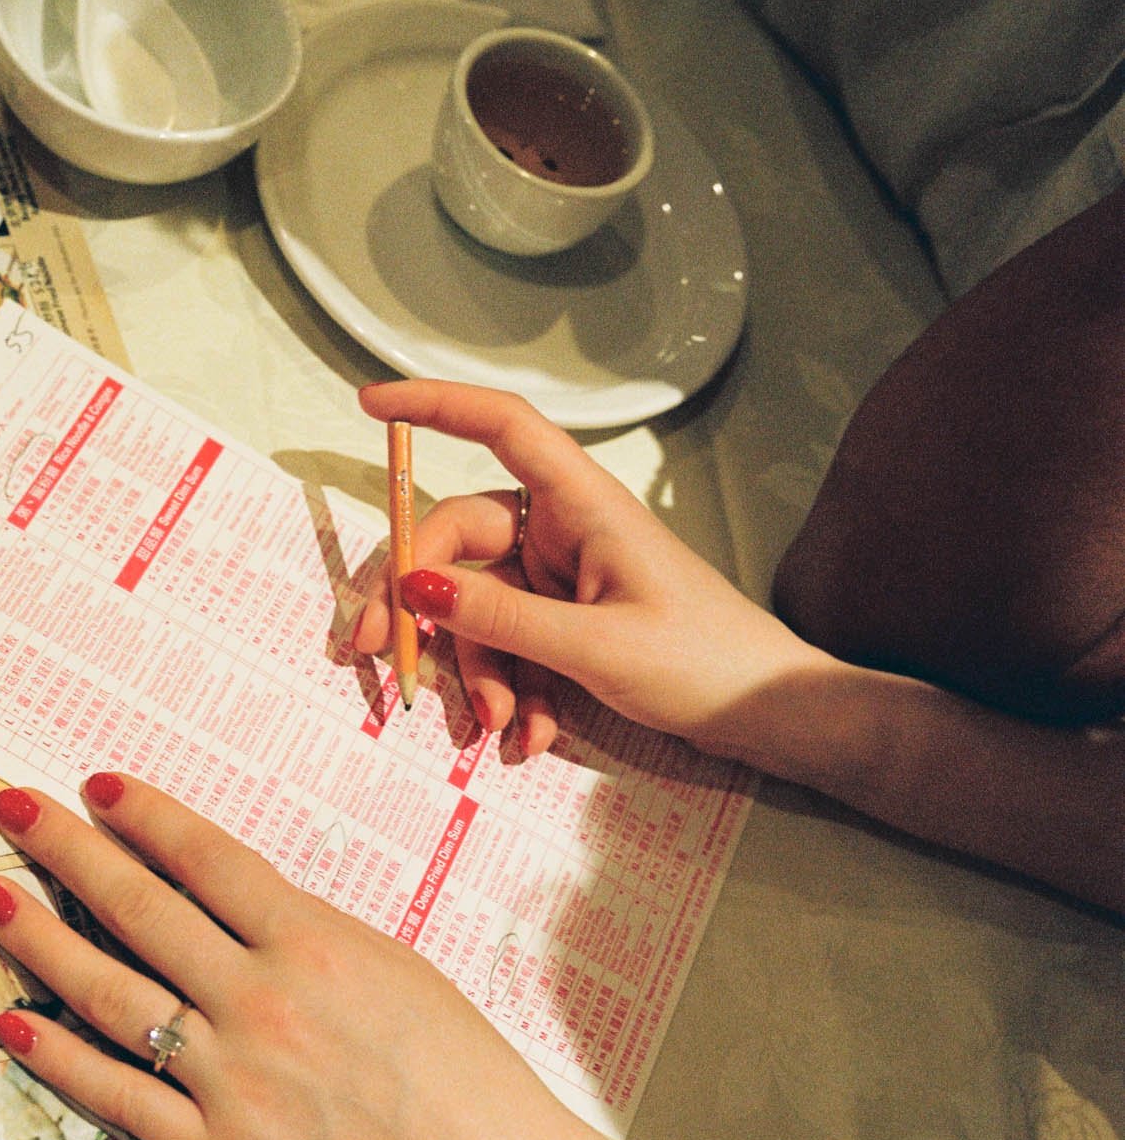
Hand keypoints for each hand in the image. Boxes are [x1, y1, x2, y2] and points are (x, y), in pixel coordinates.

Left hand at [0, 776, 613, 1139]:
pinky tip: (12, 1022)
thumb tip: (244, 909)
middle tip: (13, 810)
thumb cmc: (470, 1077)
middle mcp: (262, 1001)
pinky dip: (58, 1059)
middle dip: (68, 851)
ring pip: (110, 993)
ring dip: (38, 938)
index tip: (98, 787)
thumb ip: (315, 938)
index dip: (146, 816)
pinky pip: (118, 1096)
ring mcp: (233, 1080)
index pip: (208, 860)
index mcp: (317, 944)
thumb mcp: (401, 971)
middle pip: (141, 908)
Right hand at [355, 378, 819, 760]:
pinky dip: (514, 688)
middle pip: (463, 539)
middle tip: (385, 654)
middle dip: (426, 603)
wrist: (770, 713)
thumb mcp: (596, 648)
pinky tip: (534, 735)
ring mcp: (566, 577)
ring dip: (480, 668)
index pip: (502, 426)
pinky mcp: (571, 623)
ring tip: (504, 725)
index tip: (370, 404)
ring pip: (480, 605)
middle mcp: (566, 529)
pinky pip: (513, 644)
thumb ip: (503, 618)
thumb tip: (416, 585)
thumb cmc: (705, 661)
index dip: (435, 406)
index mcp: (583, 504)